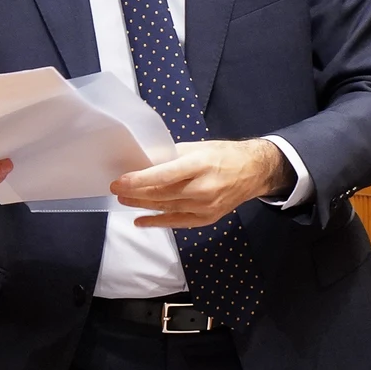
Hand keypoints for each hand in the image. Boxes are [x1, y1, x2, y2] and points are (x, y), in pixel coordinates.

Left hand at [111, 140, 289, 228]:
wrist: (254, 172)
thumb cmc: (224, 155)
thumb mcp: (199, 147)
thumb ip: (173, 156)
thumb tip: (146, 163)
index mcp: (200, 165)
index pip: (163, 175)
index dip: (139, 180)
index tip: (119, 181)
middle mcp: (203, 188)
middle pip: (161, 194)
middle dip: (135, 193)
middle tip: (116, 190)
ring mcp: (206, 206)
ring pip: (166, 208)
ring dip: (142, 206)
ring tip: (124, 201)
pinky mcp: (207, 218)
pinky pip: (178, 222)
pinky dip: (158, 222)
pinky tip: (141, 221)